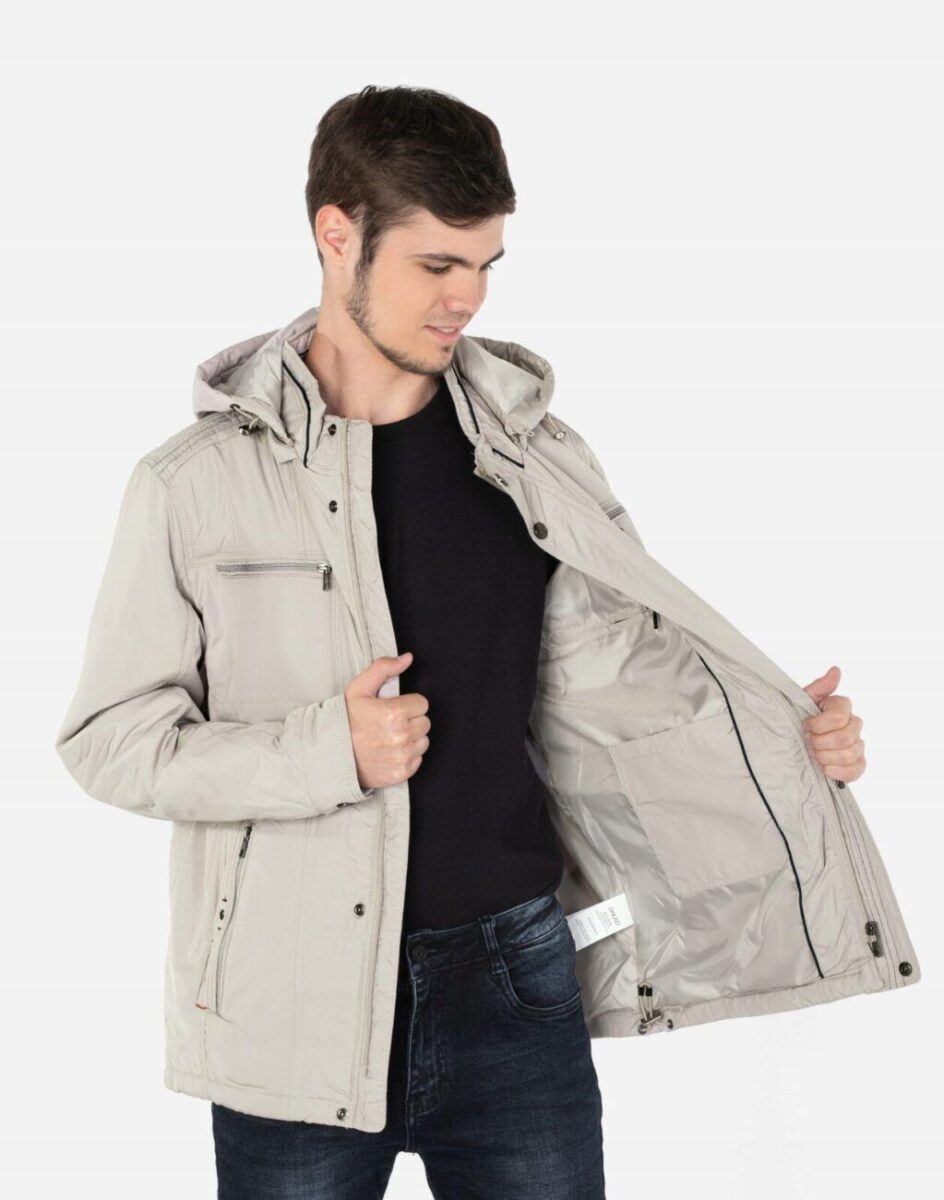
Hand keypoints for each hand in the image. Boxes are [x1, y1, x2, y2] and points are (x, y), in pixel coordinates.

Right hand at [344, 652, 430, 789]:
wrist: (330, 754)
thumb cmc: (345, 720)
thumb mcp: (359, 688)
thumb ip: (384, 668)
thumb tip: (407, 658)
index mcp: (393, 713)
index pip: (422, 703)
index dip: (408, 704)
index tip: (394, 708)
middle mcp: (400, 737)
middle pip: (425, 722)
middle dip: (411, 720)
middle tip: (390, 723)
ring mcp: (401, 756)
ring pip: (423, 741)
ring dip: (411, 738)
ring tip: (389, 737)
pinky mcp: (401, 773)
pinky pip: (417, 759)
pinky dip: (407, 756)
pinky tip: (389, 751)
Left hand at [802, 665, 865, 782]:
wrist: (791, 742)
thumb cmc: (796, 719)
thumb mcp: (801, 701)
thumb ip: (819, 687)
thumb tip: (836, 670)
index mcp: (842, 706)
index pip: (839, 716)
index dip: (819, 724)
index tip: (805, 725)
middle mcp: (854, 724)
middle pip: (845, 737)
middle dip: (820, 742)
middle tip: (807, 741)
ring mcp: (858, 744)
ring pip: (850, 754)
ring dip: (825, 756)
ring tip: (813, 754)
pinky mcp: (857, 764)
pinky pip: (856, 770)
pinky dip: (837, 771)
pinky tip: (824, 767)